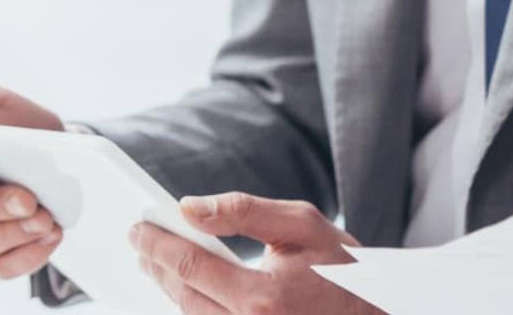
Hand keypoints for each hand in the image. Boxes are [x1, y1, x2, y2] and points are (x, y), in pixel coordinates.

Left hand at [133, 192, 378, 314]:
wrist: (374, 309)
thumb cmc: (344, 270)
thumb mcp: (304, 225)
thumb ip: (244, 211)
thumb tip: (189, 207)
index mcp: (262, 297)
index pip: (191, 266)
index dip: (158, 244)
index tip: (138, 227)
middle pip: (183, 294)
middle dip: (156, 264)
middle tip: (140, 240)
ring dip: (169, 286)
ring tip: (156, 262)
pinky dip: (191, 304)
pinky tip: (186, 286)